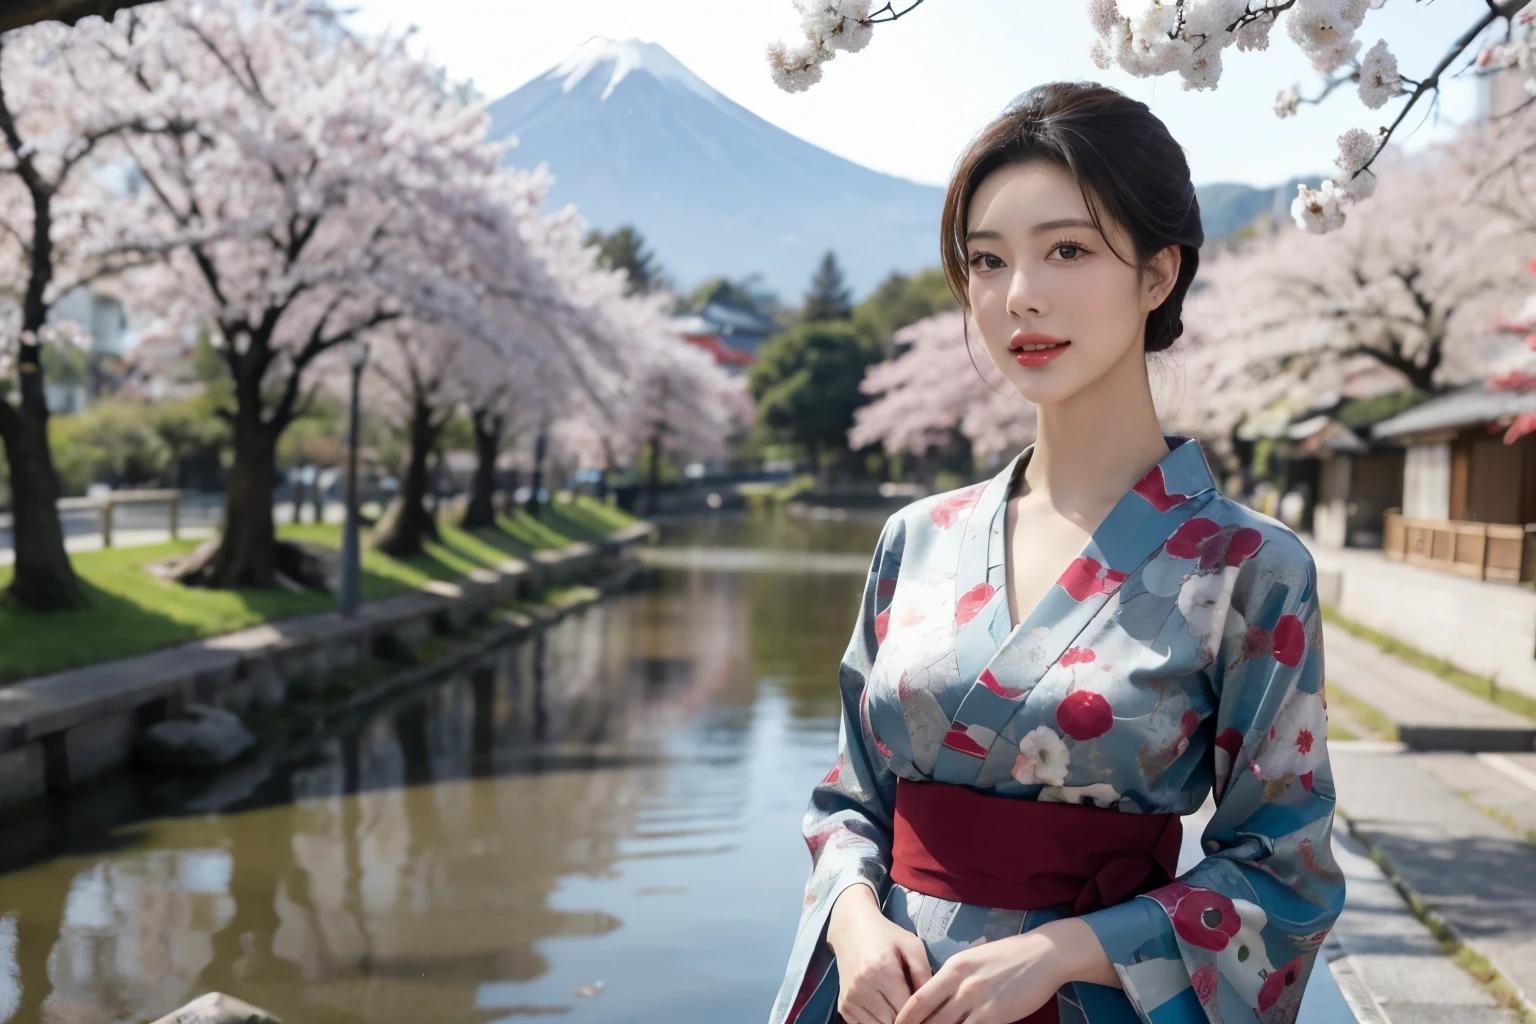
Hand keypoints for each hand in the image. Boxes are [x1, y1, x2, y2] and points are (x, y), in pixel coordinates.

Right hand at [826, 883, 933, 1023]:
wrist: (851, 929)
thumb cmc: (886, 936)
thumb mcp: (911, 945)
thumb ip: (924, 973)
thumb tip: (934, 1003)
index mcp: (883, 971)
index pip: (907, 1010)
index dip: (921, 1012)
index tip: (927, 1007)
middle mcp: (862, 987)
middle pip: (894, 1022)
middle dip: (907, 1017)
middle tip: (913, 1006)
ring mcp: (850, 999)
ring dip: (892, 1020)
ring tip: (898, 1004)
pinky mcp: (843, 1006)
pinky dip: (878, 1021)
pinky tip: (884, 1006)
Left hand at [893, 918, 1113, 1023]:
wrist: (1043, 954)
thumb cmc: (1008, 956)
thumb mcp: (973, 959)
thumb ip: (953, 978)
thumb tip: (934, 997)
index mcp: (954, 967)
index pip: (920, 998)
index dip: (905, 1017)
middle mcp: (962, 984)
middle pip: (930, 1018)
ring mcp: (979, 1001)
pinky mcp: (997, 1015)